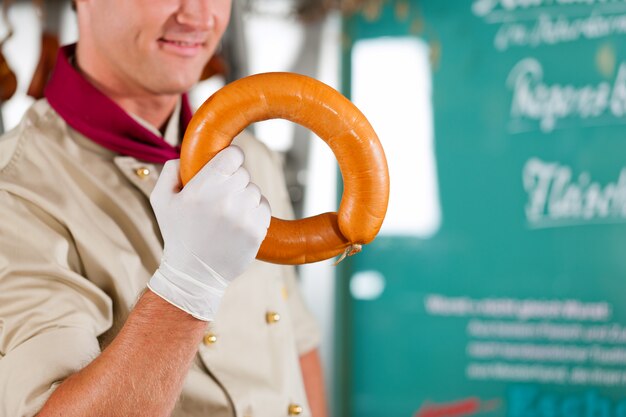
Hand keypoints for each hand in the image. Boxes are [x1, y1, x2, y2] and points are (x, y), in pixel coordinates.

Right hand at [147, 146, 270, 320]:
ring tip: (228, 213)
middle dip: (234, 181)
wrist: (194, 274)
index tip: (226, 166)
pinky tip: (239, 223)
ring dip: (245, 198)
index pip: (233, 155)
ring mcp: (244, 216)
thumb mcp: (161, 200)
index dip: (230, 158)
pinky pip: (264, 207)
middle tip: (221, 197)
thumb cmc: (177, 234)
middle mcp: (225, 199)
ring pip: (255, 190)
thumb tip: (186, 154)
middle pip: (244, 173)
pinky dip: (255, 212)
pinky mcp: (257, 231)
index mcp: (203, 188)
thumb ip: (171, 170)